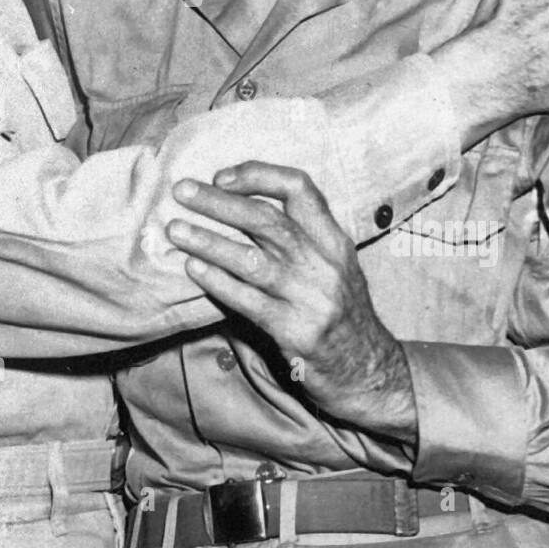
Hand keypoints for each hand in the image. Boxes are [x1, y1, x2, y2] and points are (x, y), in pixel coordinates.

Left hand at [167, 163, 415, 443]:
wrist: (372, 372)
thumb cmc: (342, 314)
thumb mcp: (334, 267)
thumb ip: (301, 239)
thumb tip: (238, 209)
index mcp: (334, 240)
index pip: (298, 188)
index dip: (257, 175)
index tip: (221, 176)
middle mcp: (325, 263)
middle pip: (267, 220)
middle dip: (219, 202)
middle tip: (182, 190)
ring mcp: (312, 298)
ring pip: (253, 260)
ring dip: (209, 242)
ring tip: (176, 229)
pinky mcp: (296, 332)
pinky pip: (249, 301)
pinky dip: (218, 283)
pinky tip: (194, 270)